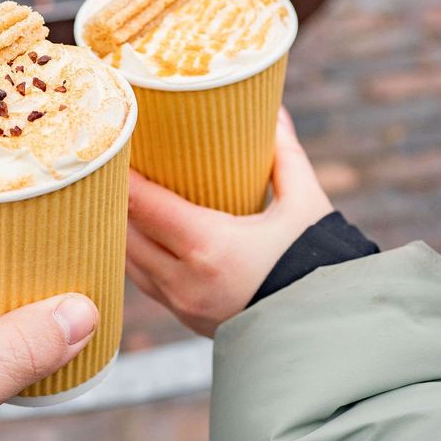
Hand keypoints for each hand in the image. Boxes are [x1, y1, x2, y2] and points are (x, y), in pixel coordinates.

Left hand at [126, 107, 331, 336]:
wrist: (329, 328)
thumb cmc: (320, 264)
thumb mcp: (305, 204)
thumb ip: (285, 155)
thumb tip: (277, 111)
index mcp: (208, 246)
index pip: (140, 203)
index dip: (120, 173)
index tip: (112, 146)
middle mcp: (184, 279)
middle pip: (124, 229)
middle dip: (114, 197)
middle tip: (114, 164)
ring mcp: (181, 304)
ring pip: (128, 259)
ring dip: (123, 227)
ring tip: (122, 194)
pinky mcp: (186, 319)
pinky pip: (145, 281)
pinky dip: (138, 254)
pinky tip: (144, 232)